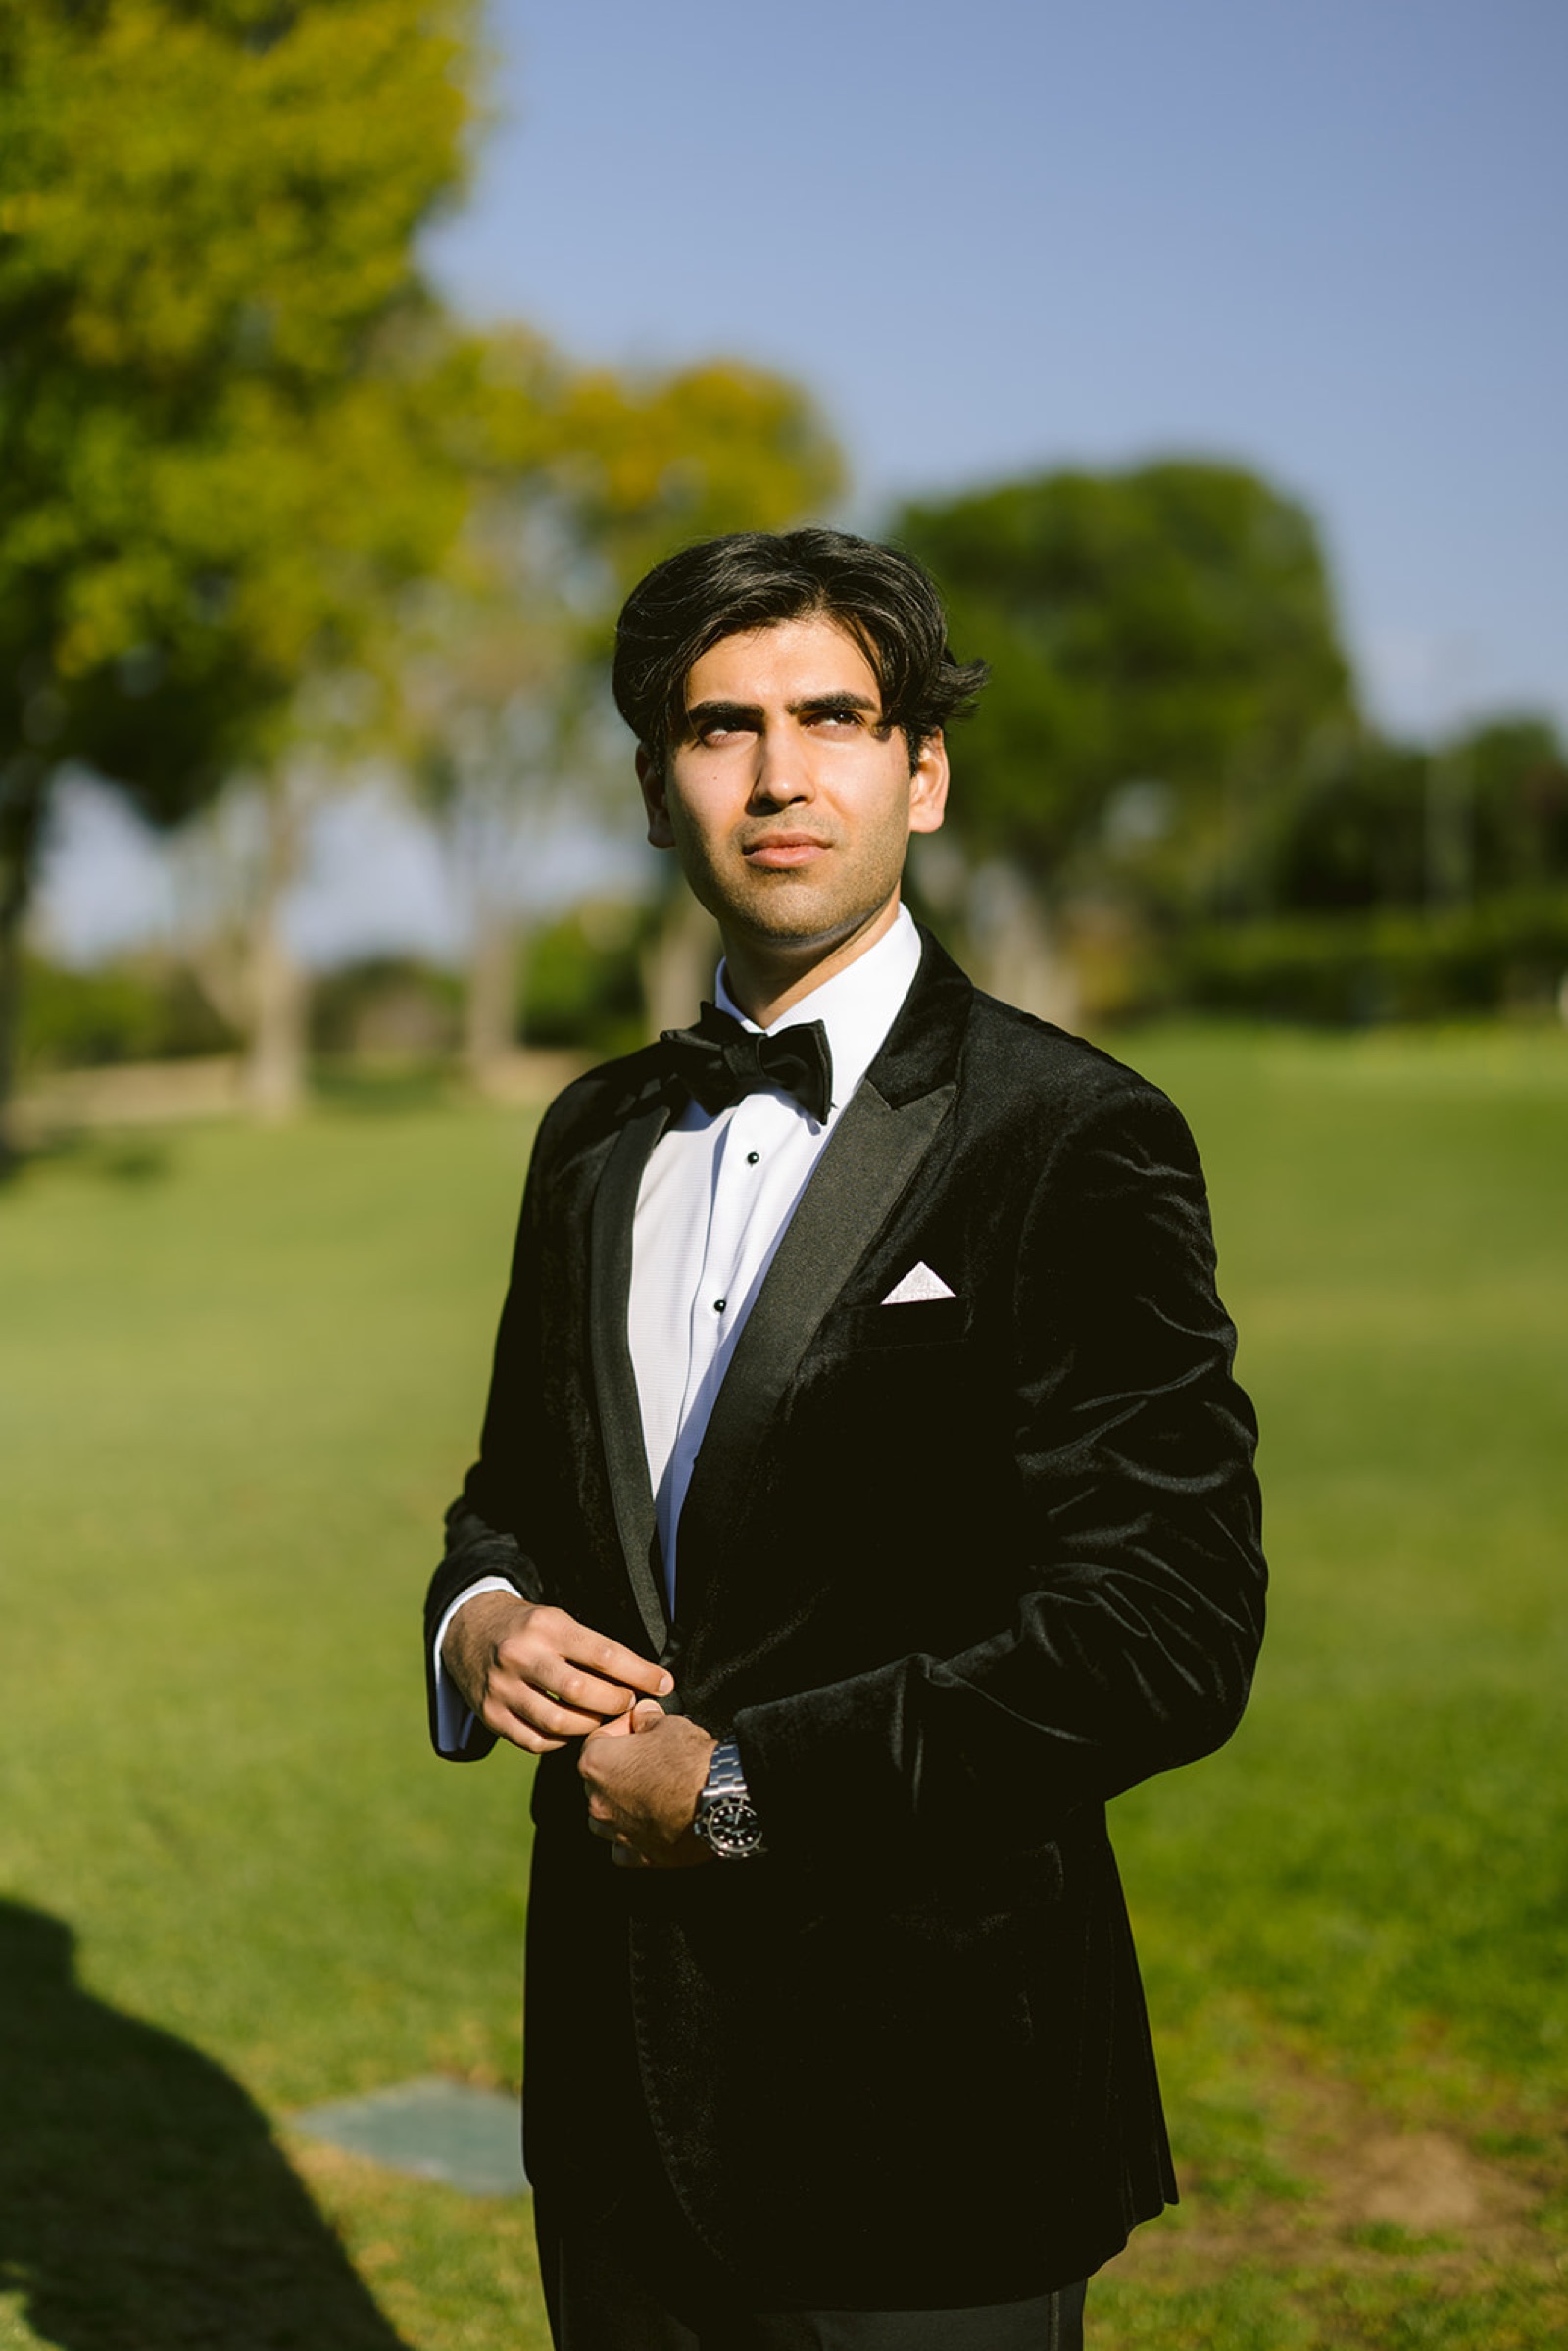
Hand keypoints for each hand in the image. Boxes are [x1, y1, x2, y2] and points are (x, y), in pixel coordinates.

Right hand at [442, 1591, 672, 1754]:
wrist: (469, 1630)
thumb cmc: (531, 1628)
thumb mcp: (559, 1621)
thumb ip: (594, 1648)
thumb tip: (647, 1679)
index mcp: (546, 1626)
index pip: (603, 1654)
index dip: (639, 1673)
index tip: (664, 1684)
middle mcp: (521, 1655)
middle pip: (580, 1692)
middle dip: (615, 1702)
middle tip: (629, 1704)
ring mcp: (502, 1688)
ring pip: (559, 1722)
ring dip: (591, 1726)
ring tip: (605, 1719)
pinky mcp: (490, 1714)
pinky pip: (535, 1741)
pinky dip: (562, 1742)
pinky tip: (574, 1731)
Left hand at [579, 1705, 716, 1869]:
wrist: (719, 1801)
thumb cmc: (690, 1761)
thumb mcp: (670, 1724)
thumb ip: (647, 1719)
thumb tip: (642, 1716)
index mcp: (597, 1764)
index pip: (596, 1740)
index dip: (620, 1730)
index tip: (638, 1728)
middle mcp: (598, 1801)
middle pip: (598, 1780)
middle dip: (620, 1768)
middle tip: (648, 1759)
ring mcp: (617, 1832)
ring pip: (605, 1817)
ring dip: (621, 1804)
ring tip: (649, 1792)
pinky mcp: (639, 1855)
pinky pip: (624, 1847)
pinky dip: (633, 1836)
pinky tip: (651, 1823)